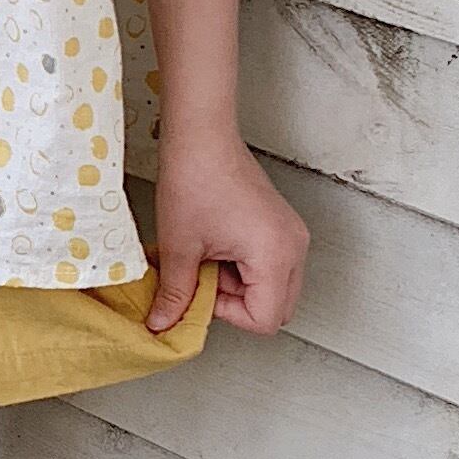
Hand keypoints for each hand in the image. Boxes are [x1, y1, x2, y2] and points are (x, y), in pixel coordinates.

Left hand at [146, 127, 307, 335]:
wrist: (200, 136)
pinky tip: (216, 244)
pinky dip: (243, 266)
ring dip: (237, 284)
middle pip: (276, 308)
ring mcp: (291, 235)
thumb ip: (176, 293)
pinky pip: (270, 265)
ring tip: (207, 254)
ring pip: (272, 288)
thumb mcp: (179, 246)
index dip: (228, 315)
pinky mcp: (281, 226)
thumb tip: (164, 323)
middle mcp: (294, 247)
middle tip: (203, 278)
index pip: (266, 320)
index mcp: (276, 255)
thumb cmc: (194, 178)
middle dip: (236, 303)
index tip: (201, 292)